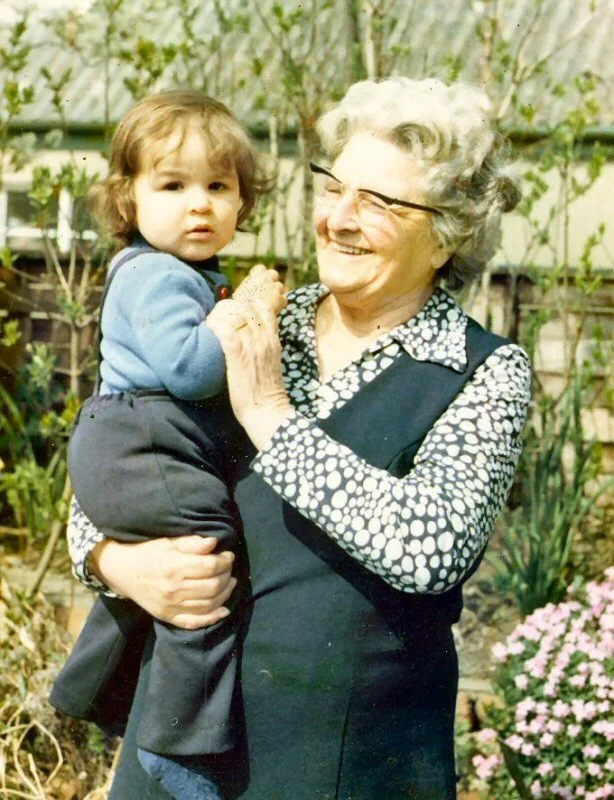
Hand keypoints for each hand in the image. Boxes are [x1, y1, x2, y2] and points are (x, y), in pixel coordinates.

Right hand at [90, 536, 236, 629]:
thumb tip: (214, 542)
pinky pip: (194, 622)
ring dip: (225, 594)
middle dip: (227, 576)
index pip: (210, 566)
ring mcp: (171, 606)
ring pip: (208, 604)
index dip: (225, 561)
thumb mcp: (169, 542)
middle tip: (229, 568)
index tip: (229, 555)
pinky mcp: (168, 617)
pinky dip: (212, 618)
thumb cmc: (148, 553)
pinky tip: (224, 610)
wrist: (122, 572)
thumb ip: (192, 543)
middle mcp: (174, 589)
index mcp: (175, 567)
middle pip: (213, 586)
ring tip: (230, 583)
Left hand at [207, 297, 292, 448]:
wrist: (267, 411)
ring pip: (237, 316)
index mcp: (273, 341)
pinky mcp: (237, 357)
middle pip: (249, 308)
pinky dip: (217, 328)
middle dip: (234, 306)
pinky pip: (226, 333)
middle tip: (221, 313)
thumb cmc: (267, 393)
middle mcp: (264, 340)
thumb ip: (264, 349)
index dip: (250, 305)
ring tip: (212, 319)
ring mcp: (251, 347)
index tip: (238, 308)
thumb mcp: (272, 364)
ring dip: (223, 315)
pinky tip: (210, 330)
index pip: (265, 310)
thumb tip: (251, 342)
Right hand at [233, 264, 285, 314]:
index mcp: (254, 276)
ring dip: (276, 293)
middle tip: (268, 291)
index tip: (260, 281)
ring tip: (268, 303)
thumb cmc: (239, 308)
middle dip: (272, 281)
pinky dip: (280, 304)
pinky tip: (273, 310)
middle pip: (273, 274)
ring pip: (279, 286)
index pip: (261, 268)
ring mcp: (275, 287)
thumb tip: (253, 290)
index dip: (261, 275)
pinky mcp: (281, 298)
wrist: (246, 317)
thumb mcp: (240, 293)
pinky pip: (283, 299)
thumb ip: (249, 287)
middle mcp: (266, 279)